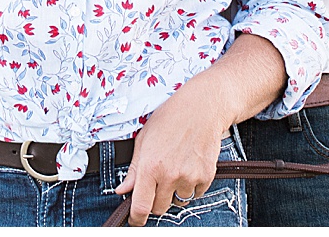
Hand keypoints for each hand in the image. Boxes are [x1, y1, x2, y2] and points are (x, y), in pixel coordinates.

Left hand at [114, 80, 227, 224]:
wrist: (203, 107)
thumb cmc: (171, 118)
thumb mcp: (144, 139)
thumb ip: (134, 170)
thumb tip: (122, 190)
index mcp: (150, 166)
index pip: (141, 207)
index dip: (137, 219)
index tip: (136, 221)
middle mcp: (170, 175)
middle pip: (159, 208)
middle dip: (156, 200)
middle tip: (158, 182)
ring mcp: (189, 177)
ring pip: (178, 202)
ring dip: (175, 192)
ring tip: (176, 168)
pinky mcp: (206, 176)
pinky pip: (196, 194)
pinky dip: (192, 186)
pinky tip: (189, 165)